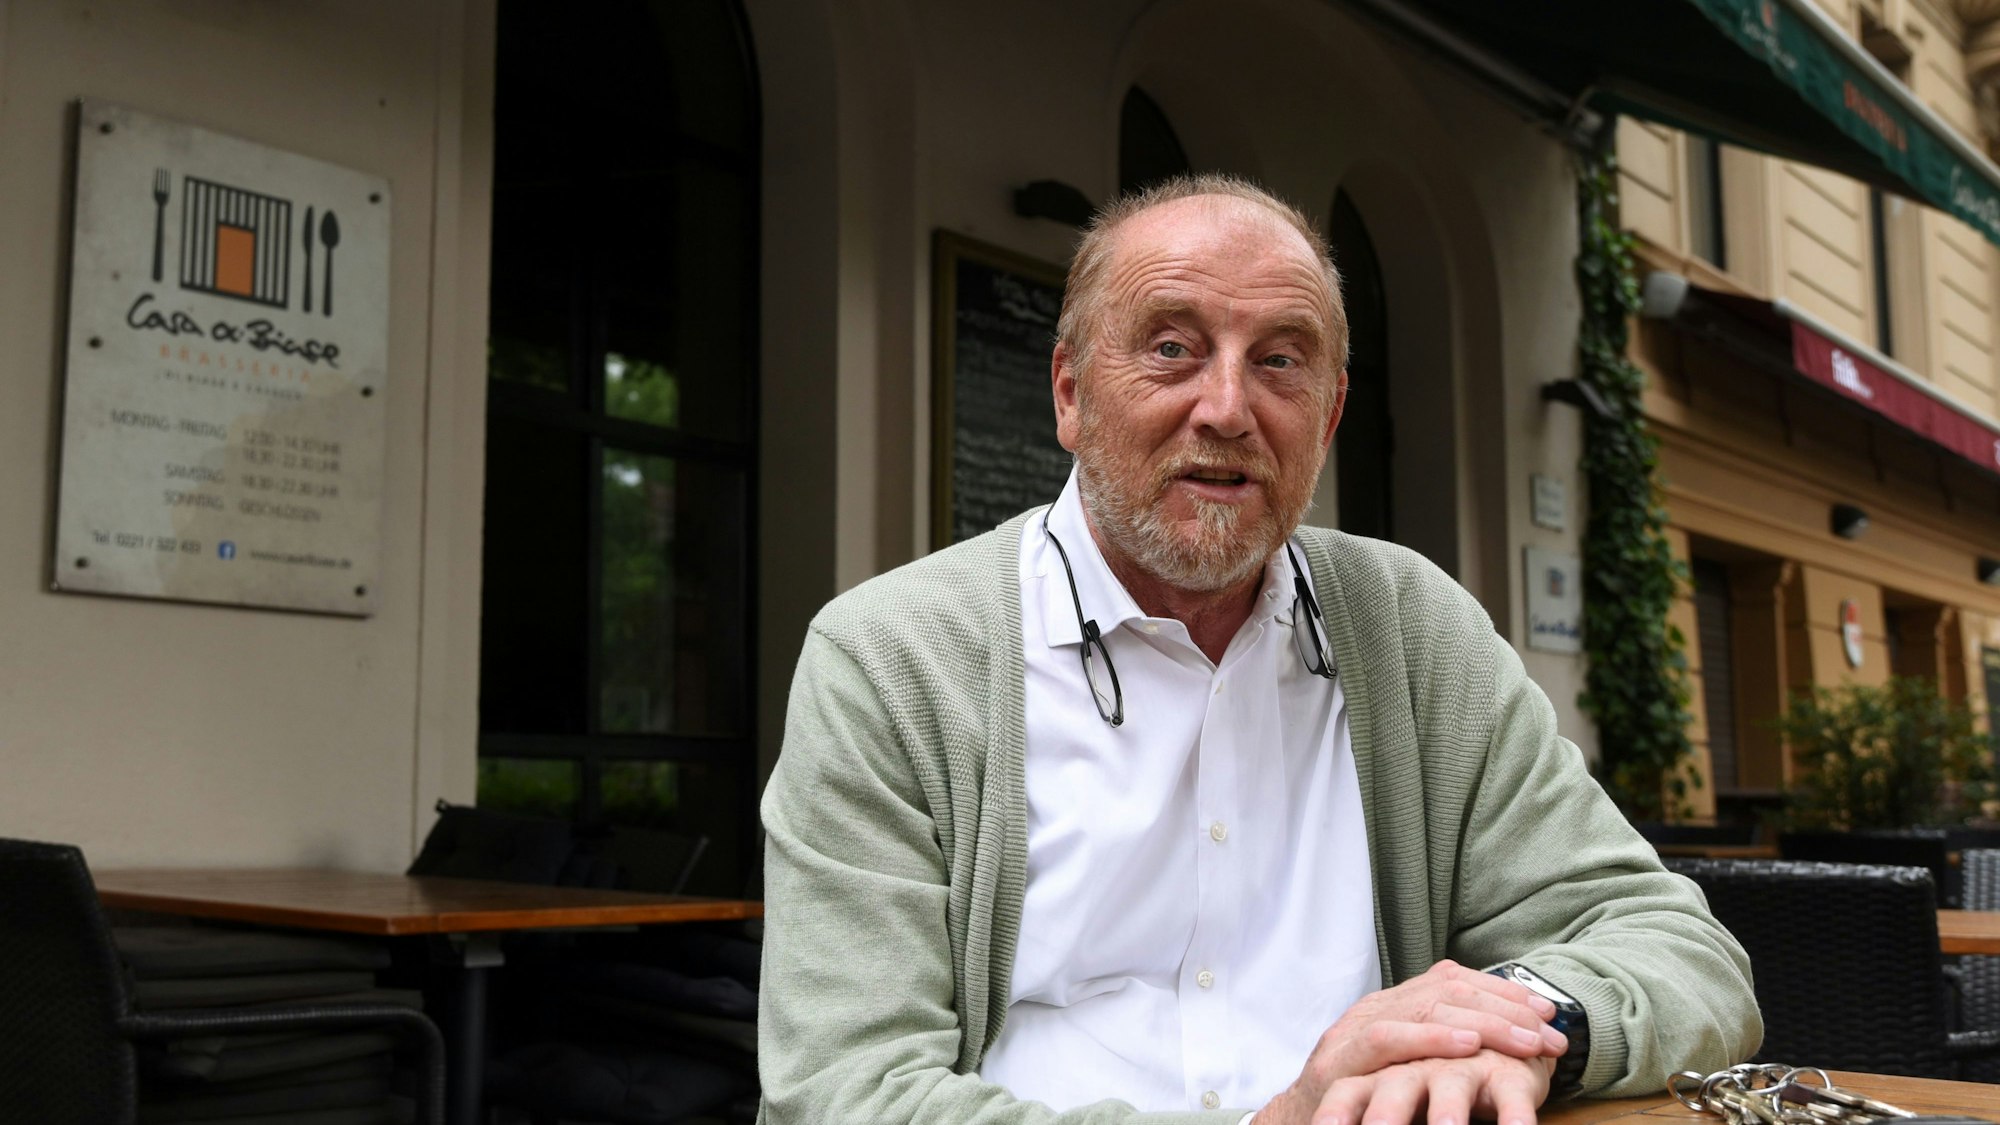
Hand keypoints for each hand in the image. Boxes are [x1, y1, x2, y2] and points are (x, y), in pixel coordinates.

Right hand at [1253, 961, 1565, 1124]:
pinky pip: (1389, 1038)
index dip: (1503, 991)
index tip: (1547, 1012)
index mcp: (1394, 1006)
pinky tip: (1469, 1045)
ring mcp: (1357, 1028)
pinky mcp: (1340, 1059)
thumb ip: (1440, 1048)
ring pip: (1427, 1006)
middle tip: (1552, 1034)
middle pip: (1449, 987)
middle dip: (1508, 1008)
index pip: (1453, 979)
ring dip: (1485, 1022)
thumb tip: (1506, 1040)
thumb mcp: (1406, 1067)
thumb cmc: (1359, 1100)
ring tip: (1526, 1039)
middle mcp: (1377, 1007)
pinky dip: (1432, 1037)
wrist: (1298, 1121)